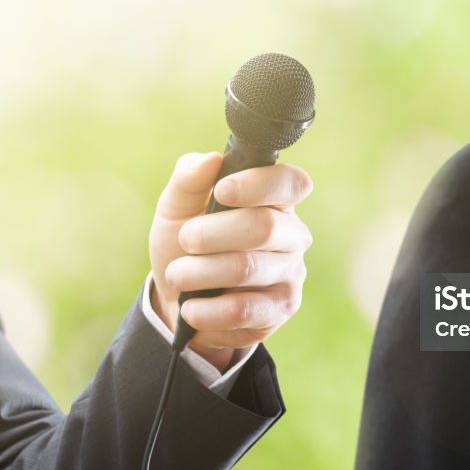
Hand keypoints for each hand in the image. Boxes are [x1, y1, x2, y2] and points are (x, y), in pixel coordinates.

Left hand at [148, 152, 312, 370]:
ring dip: (200, 272)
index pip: (291, 182)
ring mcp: (291, 273)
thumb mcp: (176, 207)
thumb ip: (189, 180)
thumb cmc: (186, 244)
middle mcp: (292, 234)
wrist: (180, 299)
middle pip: (264, 227)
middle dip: (211, 233)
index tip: (222, 191)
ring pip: (248, 267)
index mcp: (275, 200)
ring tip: (176, 275)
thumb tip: (209, 160)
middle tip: (185, 241)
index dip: (259, 184)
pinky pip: (244, 309)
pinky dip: (208, 309)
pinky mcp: (280, 310)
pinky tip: (190, 308)